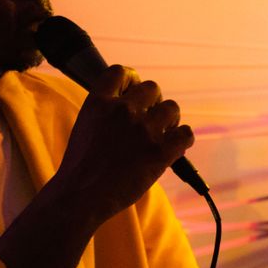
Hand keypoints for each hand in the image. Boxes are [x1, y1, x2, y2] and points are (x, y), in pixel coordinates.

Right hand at [47, 66, 193, 226]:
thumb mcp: (85, 125)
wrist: (82, 196)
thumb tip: (130, 104)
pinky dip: (183, 140)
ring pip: (172, 108)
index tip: (133, 92)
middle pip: (152, 88)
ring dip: (170, 120)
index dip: (131, 79)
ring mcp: (143, 130)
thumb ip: (106, 111)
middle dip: (154, 102)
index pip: (120, 72)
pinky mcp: (160, 151)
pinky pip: (186, 133)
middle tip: (151, 121)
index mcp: (99, 102)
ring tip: (162, 135)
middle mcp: (122, 110)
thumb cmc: (81, 167)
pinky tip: (173, 149)